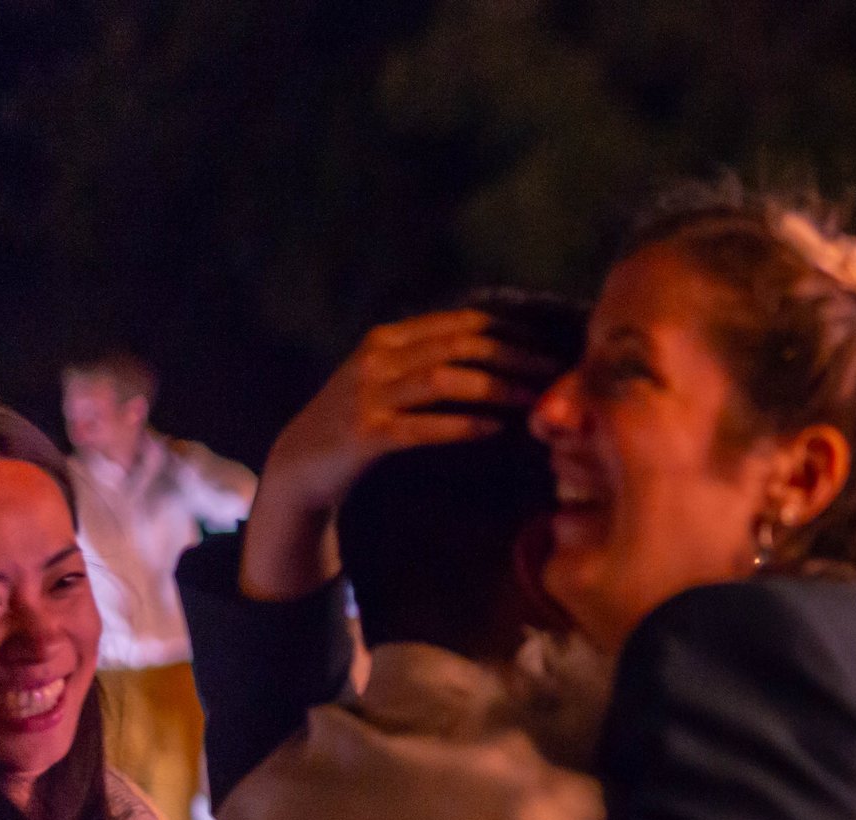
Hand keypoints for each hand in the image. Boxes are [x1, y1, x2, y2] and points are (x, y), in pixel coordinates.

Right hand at [263, 308, 558, 516]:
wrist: (302, 462)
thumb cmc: (361, 419)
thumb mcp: (389, 377)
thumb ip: (429, 359)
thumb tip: (497, 353)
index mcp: (388, 337)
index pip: (459, 322)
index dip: (508, 331)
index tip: (546, 345)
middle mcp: (377, 357)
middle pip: (457, 345)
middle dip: (512, 356)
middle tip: (553, 372)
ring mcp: (368, 395)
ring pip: (442, 380)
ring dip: (493, 387)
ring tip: (530, 399)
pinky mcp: (365, 434)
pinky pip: (421, 427)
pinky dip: (461, 426)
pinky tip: (493, 429)